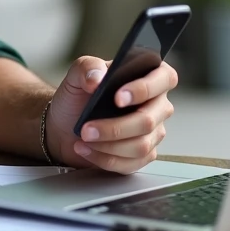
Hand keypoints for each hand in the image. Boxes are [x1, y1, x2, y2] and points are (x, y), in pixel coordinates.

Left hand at [44, 56, 177, 173]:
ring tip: (84, 138)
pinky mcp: (144, 154)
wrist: (65, 124)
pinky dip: (105, 158)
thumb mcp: (76, 74)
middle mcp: (157, 104)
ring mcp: (154, 131)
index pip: (164, 78)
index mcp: (148, 75)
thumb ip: (86, 68)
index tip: (117, 98)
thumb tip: (97, 78)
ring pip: (140, 146)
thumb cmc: (78, 96)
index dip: (144, 89)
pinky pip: (131, 163)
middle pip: (148, 120)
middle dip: (115, 128)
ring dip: (108, 145)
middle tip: (87, 129)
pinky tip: (86, 150)